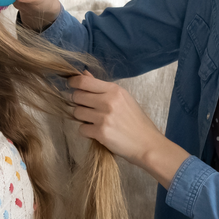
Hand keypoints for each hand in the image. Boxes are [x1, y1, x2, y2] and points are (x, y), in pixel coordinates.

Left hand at [69, 70, 190, 187]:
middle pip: (77, 96)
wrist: (147, 144)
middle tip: (88, 109)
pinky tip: (98, 132)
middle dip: (78, 102)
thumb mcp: (123, 99)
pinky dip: (87, 132)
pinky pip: (81, 129)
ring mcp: (103, 117)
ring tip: (95, 122)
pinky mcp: (100, 133)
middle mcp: (108, 101)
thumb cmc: (136, 122)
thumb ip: (102, 88)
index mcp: (115, 90)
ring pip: (77, 113)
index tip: (72, 85)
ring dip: (82, 118)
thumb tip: (83, 74)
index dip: (74, 82)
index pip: (84, 81)